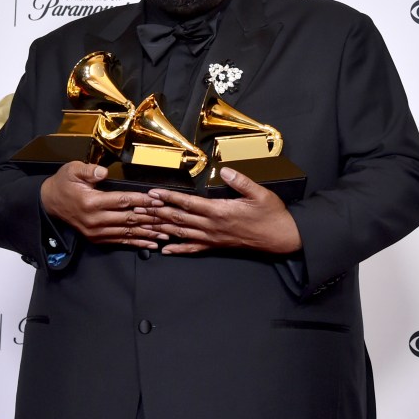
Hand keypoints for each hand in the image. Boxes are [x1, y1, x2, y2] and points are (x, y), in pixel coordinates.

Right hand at [40, 162, 167, 248]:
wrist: (49, 203)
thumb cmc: (63, 184)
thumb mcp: (72, 170)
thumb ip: (89, 170)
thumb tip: (103, 171)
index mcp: (91, 202)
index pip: (122, 201)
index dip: (142, 201)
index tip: (157, 199)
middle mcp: (95, 220)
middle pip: (129, 219)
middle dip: (151, 218)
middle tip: (169, 218)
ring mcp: (96, 232)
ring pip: (127, 233)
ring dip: (148, 233)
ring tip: (165, 233)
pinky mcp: (97, 238)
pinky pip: (120, 241)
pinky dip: (137, 243)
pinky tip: (151, 244)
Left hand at [138, 167, 301, 254]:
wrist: (281, 237)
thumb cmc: (271, 213)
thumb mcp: (259, 193)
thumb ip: (240, 181)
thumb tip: (225, 169)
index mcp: (220, 211)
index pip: (188, 203)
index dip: (168, 198)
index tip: (153, 193)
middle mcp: (212, 226)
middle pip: (178, 219)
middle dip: (156, 213)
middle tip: (137, 209)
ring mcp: (213, 238)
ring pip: (181, 233)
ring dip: (161, 228)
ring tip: (144, 225)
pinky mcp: (216, 245)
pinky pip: (193, 248)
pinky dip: (177, 249)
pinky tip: (165, 250)